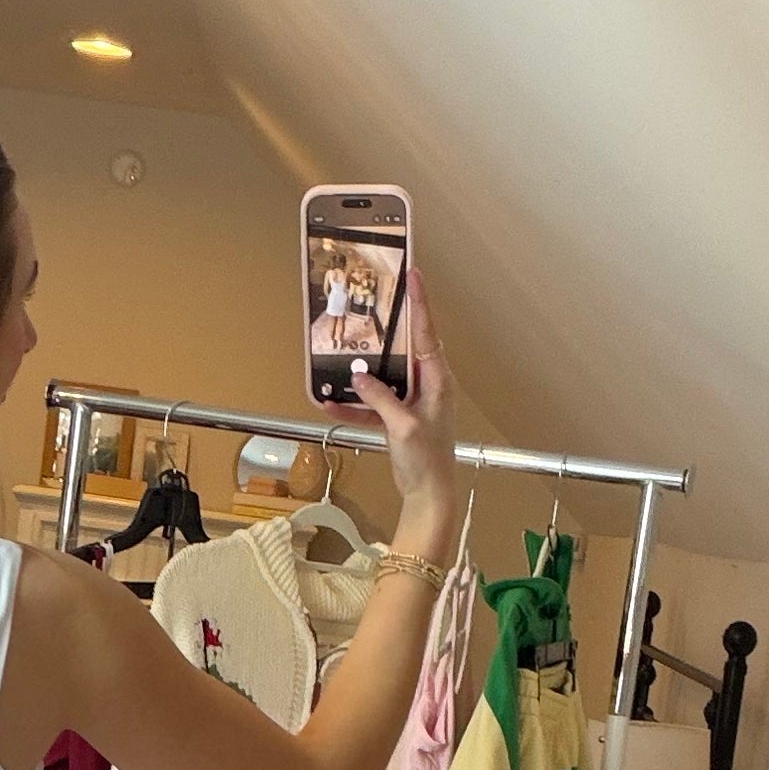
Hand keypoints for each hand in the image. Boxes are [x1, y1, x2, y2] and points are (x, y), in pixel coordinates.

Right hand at [351, 271, 456, 546]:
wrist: (429, 495)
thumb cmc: (427, 461)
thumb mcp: (403, 426)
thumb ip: (381, 398)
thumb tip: (359, 374)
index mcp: (437, 380)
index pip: (426, 332)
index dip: (420, 302)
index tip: (413, 273)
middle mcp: (426, 384)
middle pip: (403, 347)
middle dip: (384, 329)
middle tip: (369, 302)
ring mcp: (411, 400)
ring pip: (383, 374)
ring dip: (360, 371)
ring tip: (337, 355)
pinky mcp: (397, 417)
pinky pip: (372, 403)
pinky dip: (354, 403)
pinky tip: (330, 403)